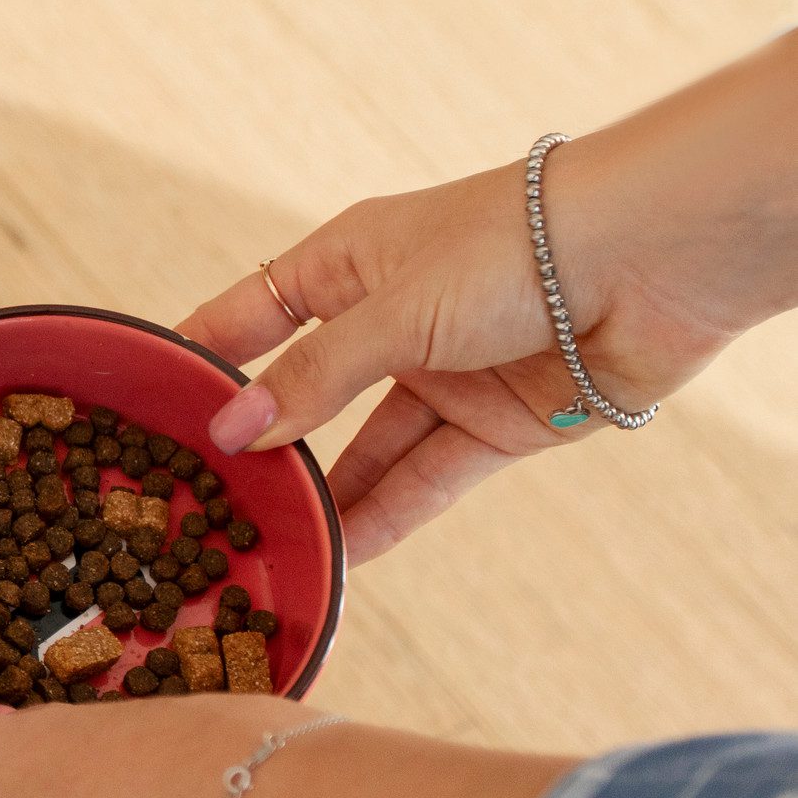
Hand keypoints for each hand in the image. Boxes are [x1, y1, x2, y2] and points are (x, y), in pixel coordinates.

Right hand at [179, 33, 797, 562]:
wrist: (653, 256)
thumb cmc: (512, 245)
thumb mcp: (389, 312)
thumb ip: (311, 379)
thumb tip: (231, 434)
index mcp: (349, 261)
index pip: (252, 313)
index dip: (201, 356)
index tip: (145, 406)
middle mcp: (390, 318)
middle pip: (306, 393)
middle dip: (261, 445)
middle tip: (203, 501)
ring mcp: (444, 373)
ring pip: (365, 446)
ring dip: (324, 493)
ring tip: (268, 544)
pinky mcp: (498, 422)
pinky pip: (428, 478)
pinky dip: (389, 513)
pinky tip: (346, 552)